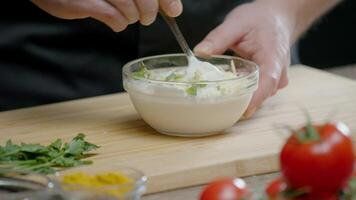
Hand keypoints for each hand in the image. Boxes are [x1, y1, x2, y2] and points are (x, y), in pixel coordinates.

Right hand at [31, 0, 182, 30]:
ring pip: (131, 12)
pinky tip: (114, 22)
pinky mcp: (87, 2)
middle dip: (149, 12)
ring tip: (124, 16)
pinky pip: (115, 19)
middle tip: (146, 18)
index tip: (174, 10)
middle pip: (145, 0)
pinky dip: (118, 24)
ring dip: (131, 18)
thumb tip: (172, 5)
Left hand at [194, 1, 293, 117]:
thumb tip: (200, 52)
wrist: (277, 17)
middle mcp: (279, 72)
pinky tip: (230, 90)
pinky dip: (246, 92)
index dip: (254, 100)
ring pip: (260, 95)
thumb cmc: (259, 19)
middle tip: (217, 105)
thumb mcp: (236, 24)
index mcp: (273, 58)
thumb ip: (218, 38)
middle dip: (242, 102)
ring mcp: (278, 79)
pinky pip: (259, 92)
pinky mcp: (272, 81)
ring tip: (220, 98)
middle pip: (262, 94)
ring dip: (243, 98)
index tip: (241, 111)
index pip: (267, 83)